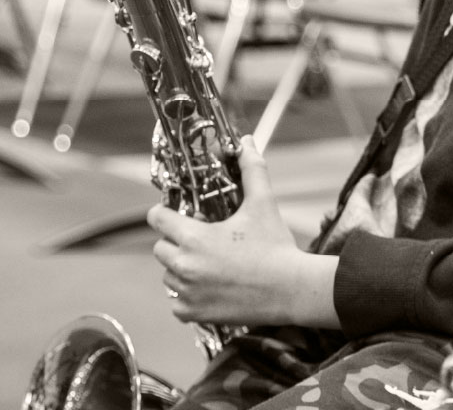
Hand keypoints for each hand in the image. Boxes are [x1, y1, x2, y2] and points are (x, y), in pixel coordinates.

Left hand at [148, 135, 338, 328]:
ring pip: (169, 275)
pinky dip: (189, 294)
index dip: (165, 212)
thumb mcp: (263, 203)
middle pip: (160, 248)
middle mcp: (184, 266)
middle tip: (202, 237)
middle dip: (176, 241)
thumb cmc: (275, 246)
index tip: (175, 213)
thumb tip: (246, 143)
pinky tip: (212, 284)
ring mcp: (187, 292)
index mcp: (194, 237)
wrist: (290, 289)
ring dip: (182, 267)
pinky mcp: (193, 314)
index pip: (157, 219)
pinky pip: (177, 302)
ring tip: (210, 261)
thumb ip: (252, 170)